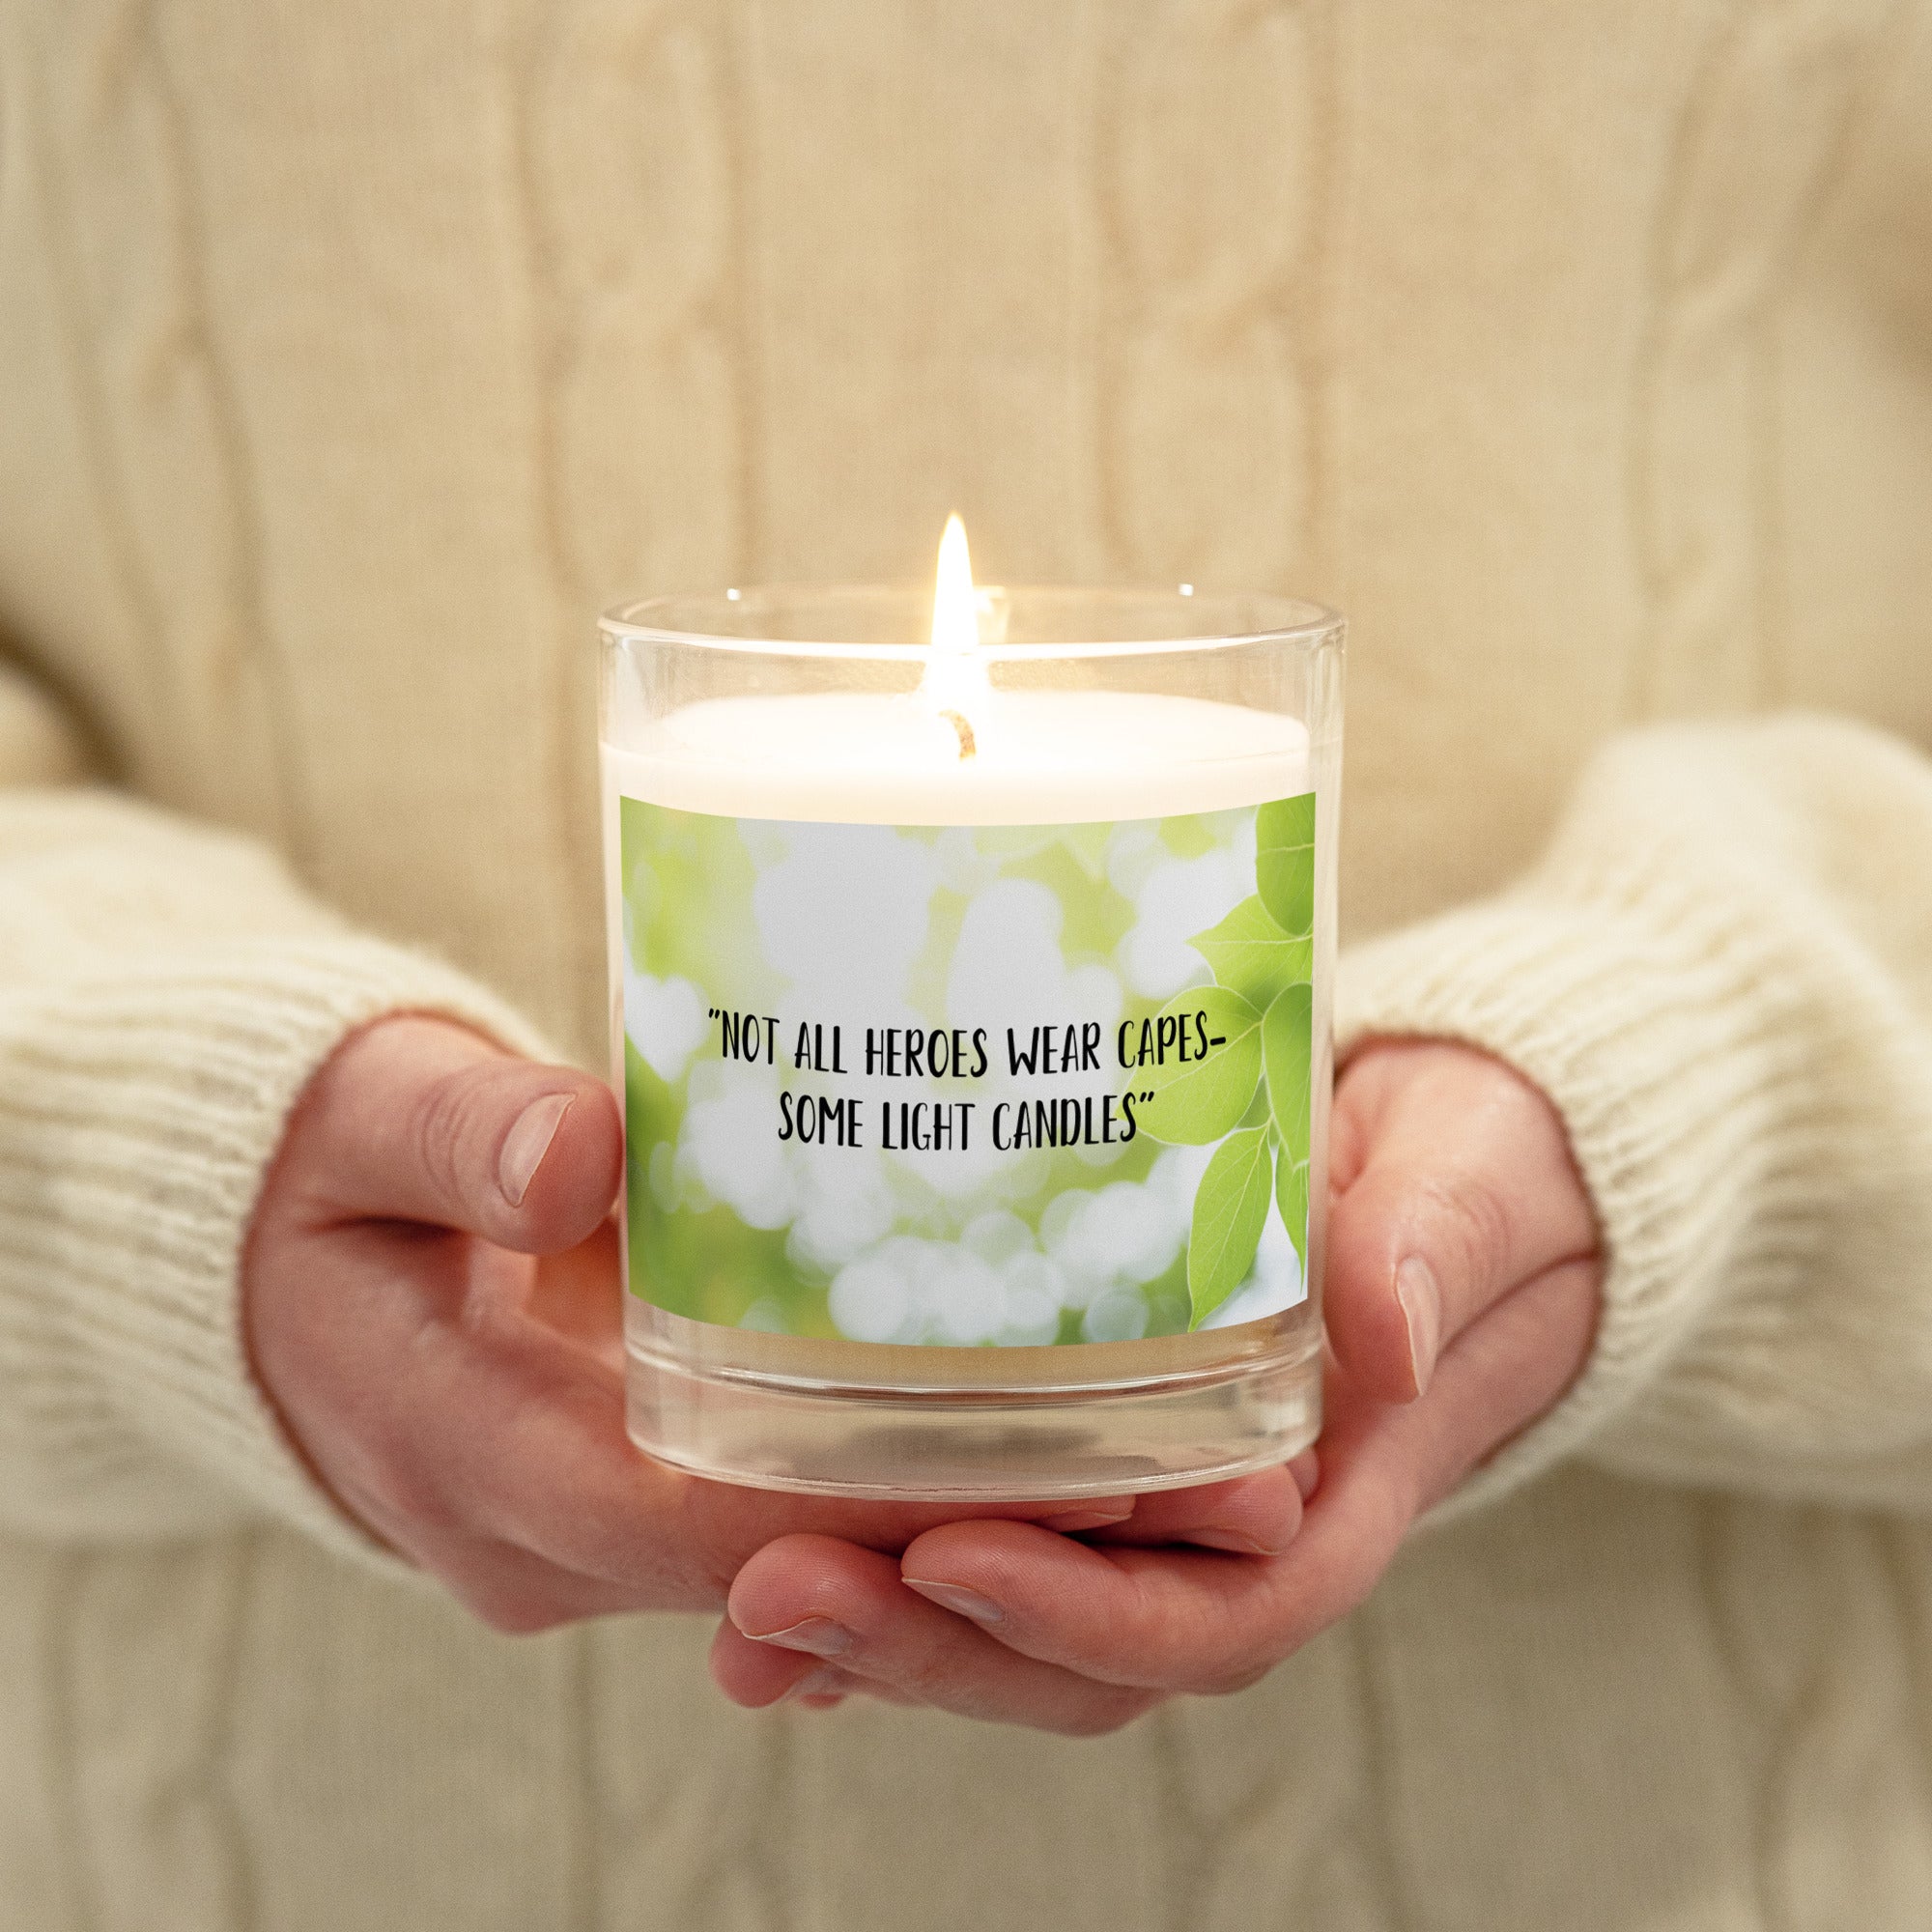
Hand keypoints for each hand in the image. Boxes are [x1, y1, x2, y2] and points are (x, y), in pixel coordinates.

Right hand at [243, 1016, 1302, 1642]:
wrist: (276, 1265)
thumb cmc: (322, 1176)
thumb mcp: (367, 1118)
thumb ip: (459, 1131)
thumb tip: (577, 1151)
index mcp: (477, 1454)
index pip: (715, 1526)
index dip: (898, 1510)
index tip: (1071, 1462)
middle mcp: (551, 1541)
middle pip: (802, 1571)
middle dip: (995, 1536)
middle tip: (1204, 1470)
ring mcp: (599, 1541)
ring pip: (815, 1572)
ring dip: (983, 1534)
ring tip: (1185, 1457)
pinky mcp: (641, 1507)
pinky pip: (793, 1531)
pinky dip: (914, 1502)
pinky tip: (1052, 1437)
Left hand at [710, 1040, 1601, 1730]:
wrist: (1451, 1172)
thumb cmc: (1467, 1176)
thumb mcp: (1465, 1186)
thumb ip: (1434, 1244)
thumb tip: (1386, 1326)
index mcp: (1335, 1496)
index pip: (1216, 1615)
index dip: (1084, 1616)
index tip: (952, 1556)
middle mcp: (1235, 1535)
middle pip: (1082, 1653)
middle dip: (929, 1644)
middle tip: (772, 1590)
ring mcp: (1157, 1511)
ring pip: (1015, 1623)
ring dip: (878, 1630)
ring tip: (739, 1602)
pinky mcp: (1095, 1458)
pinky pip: (987, 1541)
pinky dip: (882, 1573)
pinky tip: (764, 1561)